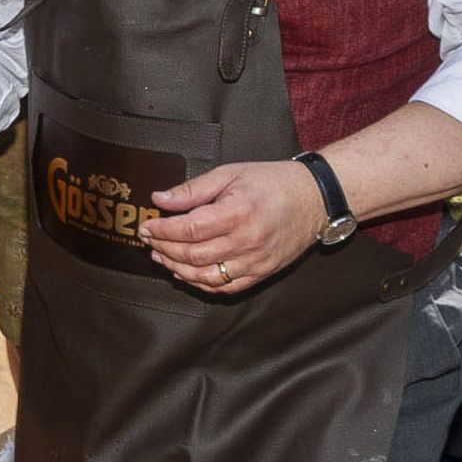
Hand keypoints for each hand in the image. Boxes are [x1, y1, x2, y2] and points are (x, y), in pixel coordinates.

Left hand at [141, 160, 325, 293]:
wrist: (315, 198)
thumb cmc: (272, 183)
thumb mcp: (230, 175)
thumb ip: (192, 190)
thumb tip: (159, 199)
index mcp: (237, 213)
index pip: (188, 230)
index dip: (161, 230)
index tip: (146, 226)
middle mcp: (247, 241)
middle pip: (192, 255)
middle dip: (164, 248)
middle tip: (149, 241)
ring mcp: (256, 260)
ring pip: (205, 276)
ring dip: (177, 269)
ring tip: (162, 256)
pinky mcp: (263, 272)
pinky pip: (225, 287)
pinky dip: (201, 283)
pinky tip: (187, 272)